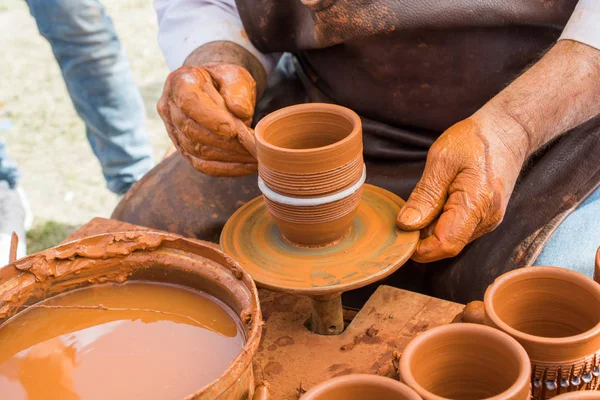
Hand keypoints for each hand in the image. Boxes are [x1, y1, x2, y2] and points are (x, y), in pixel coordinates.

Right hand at [157, 63, 257, 175]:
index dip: (210, 118)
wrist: (214, 89)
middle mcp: (170, 108)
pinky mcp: (183, 149)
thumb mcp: (234, 75)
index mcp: (180, 82)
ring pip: (198, 151)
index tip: (232, 130)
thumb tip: (240, 112)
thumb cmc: (224, 80)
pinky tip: (247, 167)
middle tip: (254, 147)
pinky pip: (202, 165)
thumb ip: (237, 90)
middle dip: (226, 142)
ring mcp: (173, 131)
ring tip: (255, 156)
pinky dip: (226, 168)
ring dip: (229, 157)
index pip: (190, 102)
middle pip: (194, 131)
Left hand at [396, 112, 526, 262]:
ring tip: (424, 202)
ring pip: (452, 239)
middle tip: (405, 214)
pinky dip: (442, 222)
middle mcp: (487, 219)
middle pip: (447, 244)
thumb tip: (406, 224)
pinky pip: (459, 230)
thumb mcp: (441, 160)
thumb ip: (425, 194)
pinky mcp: (486, 218)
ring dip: (431, 229)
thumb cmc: (475, 140)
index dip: (419, 247)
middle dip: (422, 237)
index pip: (446, 244)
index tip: (400, 235)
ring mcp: (489, 221)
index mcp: (476, 204)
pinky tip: (437, 202)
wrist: (508, 131)